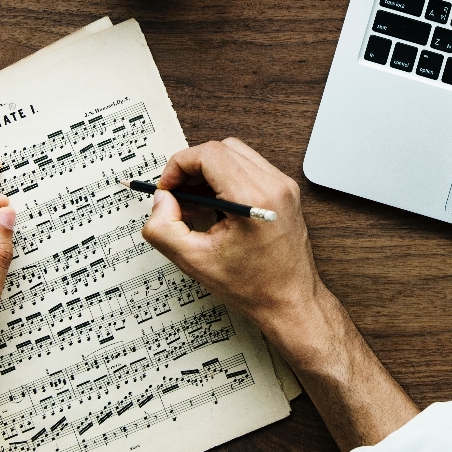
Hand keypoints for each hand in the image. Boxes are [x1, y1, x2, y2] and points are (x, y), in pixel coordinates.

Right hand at [142, 139, 417, 451]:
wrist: (291, 302)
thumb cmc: (254, 287)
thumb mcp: (194, 261)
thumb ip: (164, 228)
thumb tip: (160, 200)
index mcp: (254, 198)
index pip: (208, 154)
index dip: (178, 166)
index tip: (166, 188)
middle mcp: (274, 185)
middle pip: (221, 149)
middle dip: (191, 167)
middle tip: (176, 194)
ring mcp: (283, 186)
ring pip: (235, 154)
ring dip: (208, 171)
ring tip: (195, 202)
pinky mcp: (285, 192)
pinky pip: (249, 167)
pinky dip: (226, 178)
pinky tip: (214, 206)